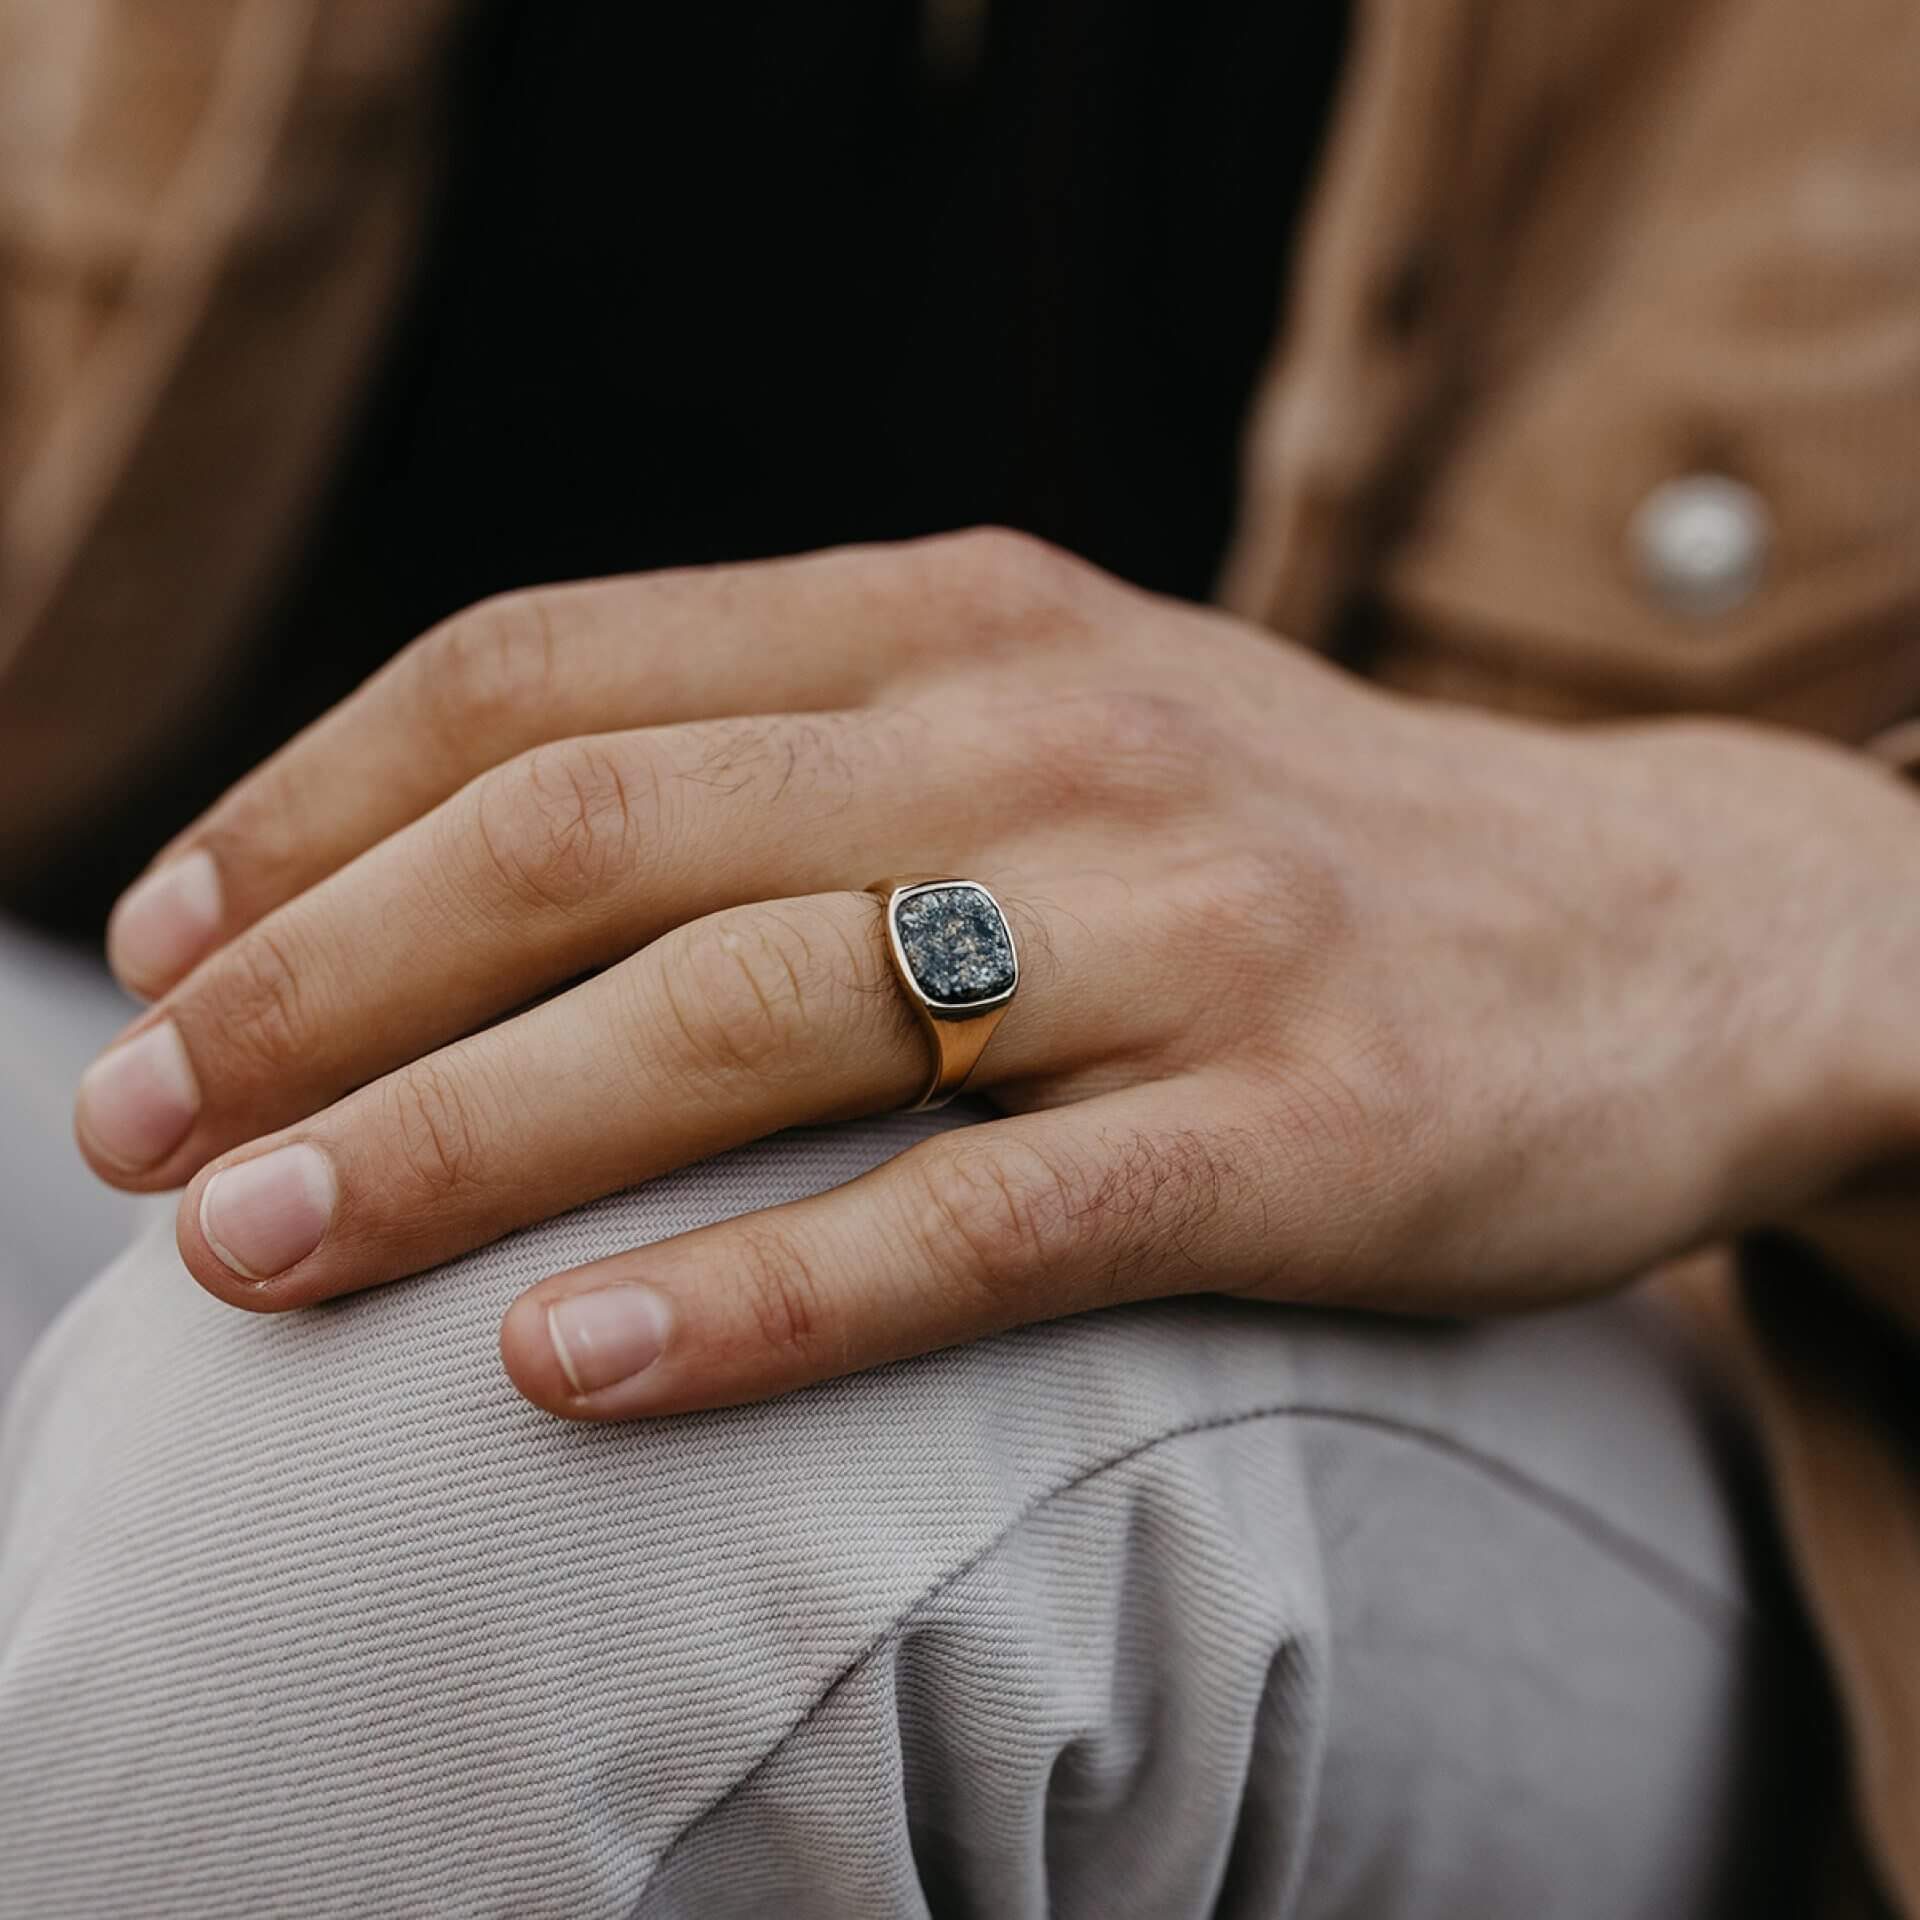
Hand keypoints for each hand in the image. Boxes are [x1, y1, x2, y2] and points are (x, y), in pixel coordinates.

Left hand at [77, 530, 1919, 1418]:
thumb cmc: (1297, 843)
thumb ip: (801, 744)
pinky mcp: (1286, 1129)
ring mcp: (1173, 929)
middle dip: (323, 988)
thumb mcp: (1050, 716)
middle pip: (592, 837)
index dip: (314, 804)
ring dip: (460, 1141)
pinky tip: (564, 1371)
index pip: (550, 668)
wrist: (1662, 919)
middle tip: (135, 1133)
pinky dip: (753, 1293)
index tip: (165, 947)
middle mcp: (1045, 732)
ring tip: (254, 1251)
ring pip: (742, 1019)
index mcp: (957, 609)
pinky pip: (967, 1216)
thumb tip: (485, 861)